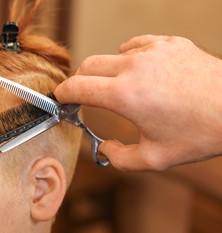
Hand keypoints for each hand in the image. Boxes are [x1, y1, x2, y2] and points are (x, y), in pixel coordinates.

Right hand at [55, 35, 221, 170]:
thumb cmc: (200, 133)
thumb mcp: (155, 158)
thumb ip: (119, 159)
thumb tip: (104, 150)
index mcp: (124, 95)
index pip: (76, 86)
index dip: (63, 93)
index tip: (62, 100)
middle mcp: (133, 67)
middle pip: (88, 65)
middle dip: (79, 81)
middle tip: (85, 97)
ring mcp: (152, 51)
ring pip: (111, 55)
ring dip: (104, 71)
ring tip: (116, 88)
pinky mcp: (168, 43)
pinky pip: (135, 45)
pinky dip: (128, 58)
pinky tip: (138, 71)